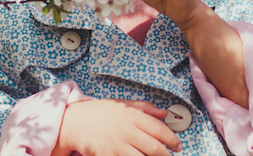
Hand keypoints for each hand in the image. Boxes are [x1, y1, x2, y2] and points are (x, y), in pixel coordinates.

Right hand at [53, 99, 181, 155]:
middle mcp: (127, 130)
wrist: (74, 122)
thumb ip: (145, 108)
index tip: (177, 146)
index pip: (159, 129)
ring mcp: (117, 145)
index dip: (172, 140)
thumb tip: (164, 112)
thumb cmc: (100, 112)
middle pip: (154, 148)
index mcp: (132, 116)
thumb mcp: (123, 104)